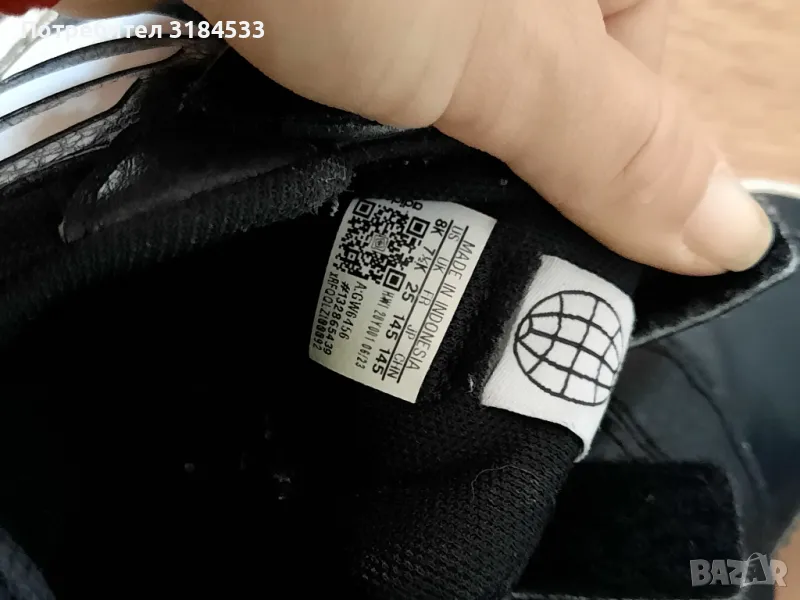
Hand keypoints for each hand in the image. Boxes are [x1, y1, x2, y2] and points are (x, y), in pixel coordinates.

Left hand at [57, 0, 774, 274]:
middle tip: (470, 255)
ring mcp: (407, 26)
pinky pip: (372, 123)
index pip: (643, 86)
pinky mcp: (329, 47)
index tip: (564, 246)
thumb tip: (730, 239)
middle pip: (542, 115)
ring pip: (452, 127)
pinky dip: (361, 170)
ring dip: (426, 188)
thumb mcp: (501, 49)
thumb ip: (617, 145)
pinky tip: (343, 202)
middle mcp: (501, 1)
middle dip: (504, 189)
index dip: (610, 175)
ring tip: (398, 238)